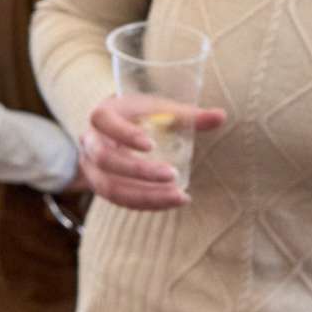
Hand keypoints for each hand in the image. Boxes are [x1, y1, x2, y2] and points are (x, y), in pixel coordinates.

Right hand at [81, 93, 226, 211]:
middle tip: (172, 175)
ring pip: (110, 188)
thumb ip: (188, 114)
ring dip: (144, 195)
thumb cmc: (137, 115)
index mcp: (102, 115)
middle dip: (139, 171)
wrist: (112, 129)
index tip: (151, 145)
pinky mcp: (100, 187)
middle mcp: (90, 142)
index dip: (125, 135)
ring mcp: (91, 168)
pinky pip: (119, 201)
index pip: (105, 122)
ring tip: (177, 197)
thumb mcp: (158, 108)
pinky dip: (145, 203)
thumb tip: (221, 116)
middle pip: (106, 160)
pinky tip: (170, 202)